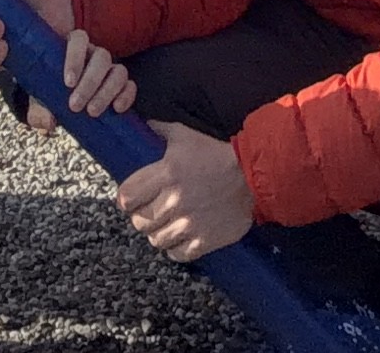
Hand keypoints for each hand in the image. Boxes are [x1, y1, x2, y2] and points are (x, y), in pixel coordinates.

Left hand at [117, 120, 254, 262]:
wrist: (253, 176)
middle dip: (142, 217)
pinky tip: (181, 238)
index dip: (126, 200)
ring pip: (156, 240)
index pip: (127, 197)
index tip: (132, 200)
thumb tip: (145, 125)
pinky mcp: (204, 240)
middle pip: (139, 222)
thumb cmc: (217, 155)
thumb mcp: (186, 136)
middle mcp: (174, 201)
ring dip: (159, 233)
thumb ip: (162, 130)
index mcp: (166, 173)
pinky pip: (177, 254)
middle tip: (151, 212)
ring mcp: (189, 223)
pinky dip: (176, 249)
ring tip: (167, 225)